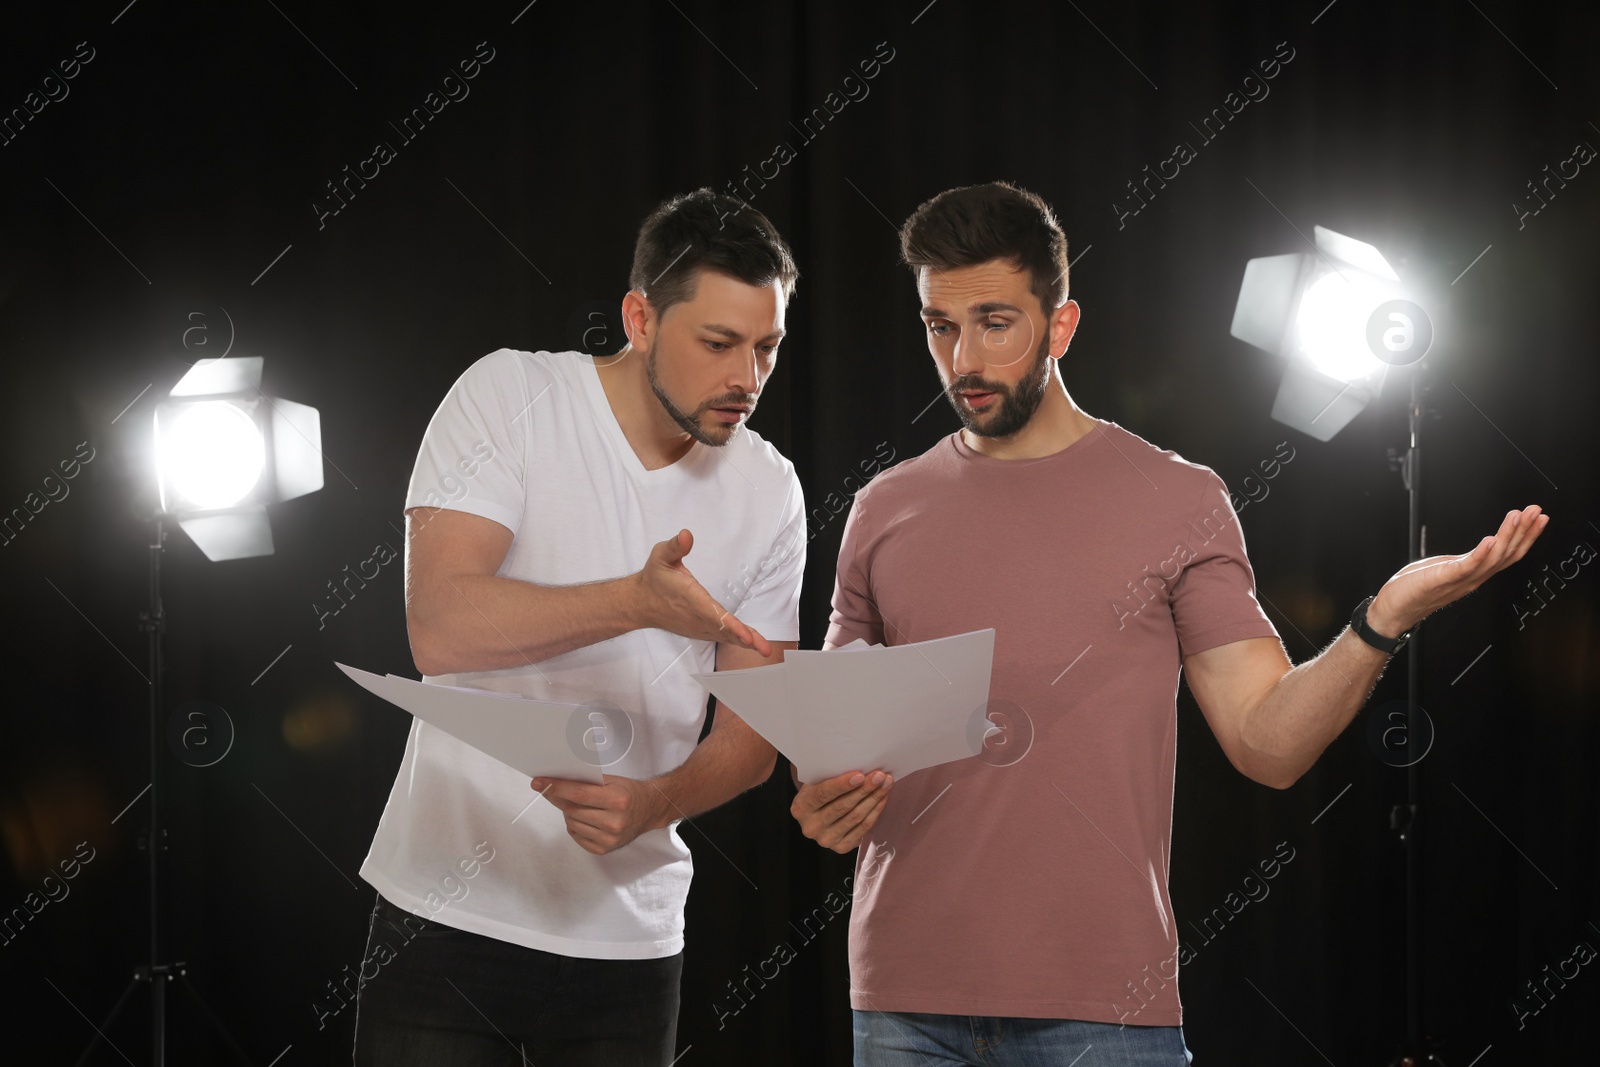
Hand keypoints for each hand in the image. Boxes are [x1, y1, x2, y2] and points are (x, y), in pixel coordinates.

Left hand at [530, 775, 670, 854]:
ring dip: (568, 812)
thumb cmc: (628, 792)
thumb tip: (556, 781)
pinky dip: (574, 825)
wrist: (648, 810)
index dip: (556, 788)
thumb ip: (586, 782)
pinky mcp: (604, 849)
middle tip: (551, 789)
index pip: (578, 794)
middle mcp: (614, 822)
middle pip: (572, 810)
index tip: (539, 783)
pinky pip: (577, 836)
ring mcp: (610, 838)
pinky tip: (584, 817)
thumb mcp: (612, 780)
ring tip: (578, 804)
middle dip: (558, 798)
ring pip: (572, 823)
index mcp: (618, 800)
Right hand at [633, 529, 772, 655]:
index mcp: (691, 598)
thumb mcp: (661, 555)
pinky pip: (722, 637)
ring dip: (745, 642)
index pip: (713, 614)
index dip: (731, 626)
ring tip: (764, 649)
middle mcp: (696, 617)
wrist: (641, 603)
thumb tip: (686, 535)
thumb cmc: (655, 577)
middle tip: (764, 649)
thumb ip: (675, 546)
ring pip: (725, 636)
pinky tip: (752, 644)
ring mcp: (698, 627)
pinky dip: (737, 641)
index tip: (746, 636)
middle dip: (745, 638)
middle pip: (724, 630)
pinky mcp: (700, 631)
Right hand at [791, 769, 892, 852]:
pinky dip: (875, 810)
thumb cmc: (820, 791)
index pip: (823, 794)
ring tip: (886, 783)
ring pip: (856, 817)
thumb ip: (831, 777)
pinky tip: (882, 797)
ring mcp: (826, 840)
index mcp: (801, 807)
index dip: (842, 785)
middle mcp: (811, 827)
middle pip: (843, 806)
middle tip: (880, 776)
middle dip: (864, 789)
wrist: (818, 815)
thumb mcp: (817, 782)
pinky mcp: (841, 847)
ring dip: (874, 798)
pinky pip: (863, 828)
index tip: (860, 775)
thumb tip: (861, 767)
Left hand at [1368, 505, 1548, 634]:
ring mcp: (1461, 579)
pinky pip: (1467, 566)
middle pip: (1507, 554)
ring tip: (1518, 517)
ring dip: (1508, 535)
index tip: (1539, 518)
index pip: (1508, 553)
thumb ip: (1468, 560)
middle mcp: (1473, 577)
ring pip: (1493, 557)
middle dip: (1525, 531)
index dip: (1526, 536)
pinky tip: (1491, 540)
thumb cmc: (1417, 588)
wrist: (1394, 610)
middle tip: (1536, 511)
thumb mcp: (1448, 568)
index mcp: (1475, 572)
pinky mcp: (1444, 579)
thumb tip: (1484, 546)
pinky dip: (1481, 553)